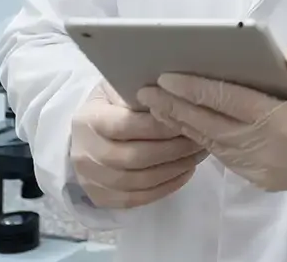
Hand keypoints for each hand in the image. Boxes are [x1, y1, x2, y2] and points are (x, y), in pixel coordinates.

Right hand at [70, 81, 208, 208]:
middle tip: (200, 137)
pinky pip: (137, 199)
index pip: (127, 125)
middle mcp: (86, 152)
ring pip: (139, 181)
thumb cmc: (110, 104)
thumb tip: (175, 95)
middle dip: (174, 148)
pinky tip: (185, 171)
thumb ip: (140, 92)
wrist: (85, 135)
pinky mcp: (100, 197)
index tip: (188, 117)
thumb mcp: (119, 88)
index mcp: (89, 120)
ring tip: (198, 154)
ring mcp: (91, 179)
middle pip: (135, 157)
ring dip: (175, 168)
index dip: (160, 125)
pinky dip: (166, 187)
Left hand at [138, 45, 286, 193]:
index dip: (197, 87)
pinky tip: (189, 127)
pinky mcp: (262, 178)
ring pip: (213, 144)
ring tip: (157, 107)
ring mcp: (262, 167)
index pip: (230, 101)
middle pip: (211, 124)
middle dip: (176, 106)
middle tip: (145, 90)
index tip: (168, 75)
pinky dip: (202, 141)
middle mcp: (266, 148)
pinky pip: (224, 158)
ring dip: (183, 124)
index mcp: (284, 122)